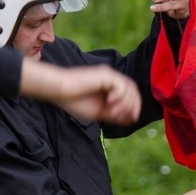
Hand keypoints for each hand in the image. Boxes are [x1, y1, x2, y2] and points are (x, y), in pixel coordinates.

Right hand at [19, 60, 140, 124]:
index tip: (132, 119)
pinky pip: (121, 85)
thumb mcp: (99, 112)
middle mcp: (111, 79)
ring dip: (125, 103)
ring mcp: (109, 76)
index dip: (134, 107)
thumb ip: (114, 114)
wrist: (61, 91)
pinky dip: (119, 96)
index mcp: (110, 88)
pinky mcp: (105, 75)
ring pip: (129, 87)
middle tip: (126, 117)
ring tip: (114, 112)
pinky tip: (109, 102)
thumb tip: (130, 119)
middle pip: (133, 90)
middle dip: (133, 105)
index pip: (130, 95)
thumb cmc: (75, 102)